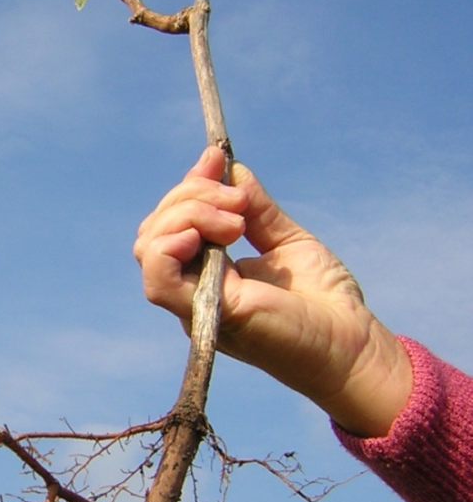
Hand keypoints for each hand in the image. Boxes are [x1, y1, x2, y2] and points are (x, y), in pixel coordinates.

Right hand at [133, 146, 412, 436]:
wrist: (352, 344)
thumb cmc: (325, 303)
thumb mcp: (286, 241)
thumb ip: (257, 209)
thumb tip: (231, 169)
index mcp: (207, 276)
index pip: (171, 224)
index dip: (189, 185)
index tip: (216, 157)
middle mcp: (193, 291)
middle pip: (155, 230)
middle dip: (191, 195)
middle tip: (240, 200)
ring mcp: (195, 304)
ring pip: (149, 248)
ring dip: (186, 215)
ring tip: (236, 219)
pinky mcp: (207, 315)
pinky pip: (158, 280)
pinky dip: (171, 245)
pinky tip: (214, 235)